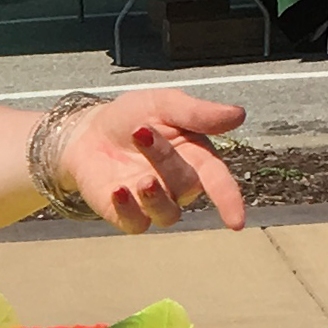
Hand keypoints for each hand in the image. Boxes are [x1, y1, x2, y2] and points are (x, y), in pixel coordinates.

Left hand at [62, 91, 247, 232]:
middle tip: (141, 132)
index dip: (229, 199)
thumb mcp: (163, 104)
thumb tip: (238, 115)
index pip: (218, 180)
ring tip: (143, 179)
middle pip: (187, 185)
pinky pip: (136, 223)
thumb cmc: (132, 117)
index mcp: (196, 158)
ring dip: (156, 197)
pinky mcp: (127, 214)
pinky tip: (118, 190)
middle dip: (166, 159)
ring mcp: (153, 203)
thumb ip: (197, 112)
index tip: (235, 221)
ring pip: (168, 213)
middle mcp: (179, 185)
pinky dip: (129, 209)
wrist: (89, 131)